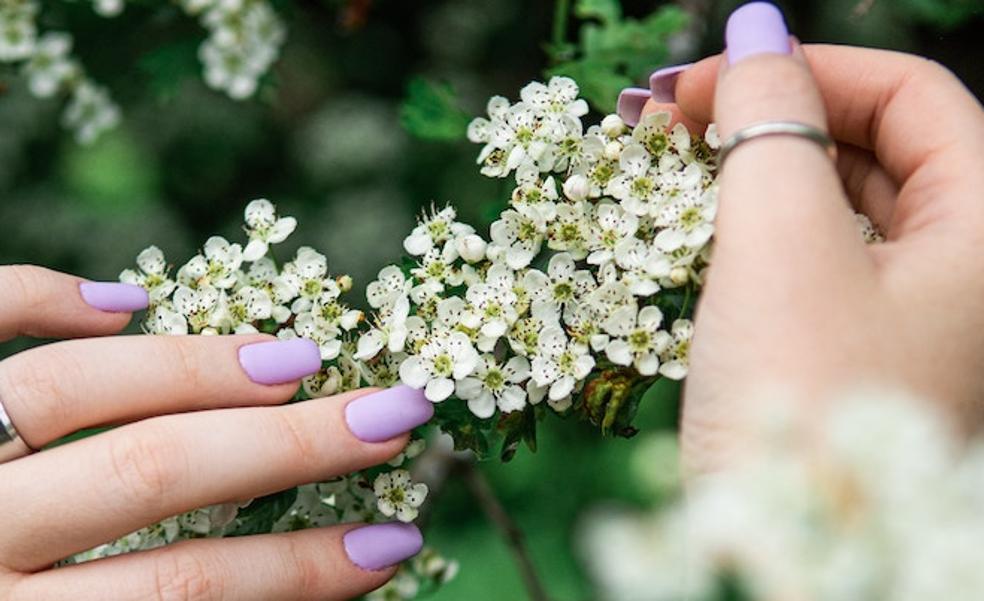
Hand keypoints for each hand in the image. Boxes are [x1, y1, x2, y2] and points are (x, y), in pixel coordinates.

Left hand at [0, 267, 432, 599]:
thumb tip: (274, 588)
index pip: (182, 596)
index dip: (301, 574)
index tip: (397, 539)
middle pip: (148, 475)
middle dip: (286, 446)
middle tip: (392, 410)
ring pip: (65, 391)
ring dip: (193, 367)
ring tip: (294, 357)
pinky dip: (38, 297)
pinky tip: (123, 297)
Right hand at [634, 3, 983, 472]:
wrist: (785, 571)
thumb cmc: (801, 407)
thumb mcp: (781, 246)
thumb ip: (769, 123)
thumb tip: (752, 27)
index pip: (912, 98)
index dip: (808, 67)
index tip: (703, 77)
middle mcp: (962, 274)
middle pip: (873, 149)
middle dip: (768, 118)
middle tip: (666, 118)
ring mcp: (908, 321)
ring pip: (834, 208)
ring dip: (751, 175)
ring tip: (664, 166)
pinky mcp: (849, 360)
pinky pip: (809, 266)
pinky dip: (751, 235)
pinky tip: (692, 232)